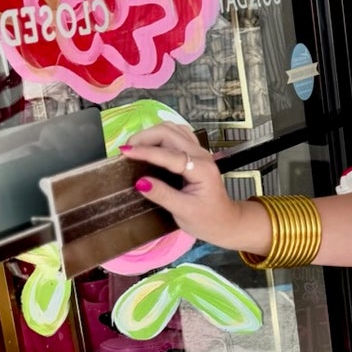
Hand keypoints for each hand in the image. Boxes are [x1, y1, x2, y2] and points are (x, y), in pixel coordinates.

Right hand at [119, 125, 255, 251]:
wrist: (225, 222)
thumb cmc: (208, 220)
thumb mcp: (184, 212)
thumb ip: (163, 196)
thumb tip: (140, 183)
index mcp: (201, 170)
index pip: (169, 155)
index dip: (145, 152)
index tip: (125, 152)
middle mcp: (202, 155)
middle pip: (169, 132)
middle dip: (144, 137)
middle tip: (126, 151)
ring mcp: (199, 152)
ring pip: (172, 130)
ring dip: (151, 134)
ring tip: (135, 148)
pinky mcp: (195, 153)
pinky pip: (177, 135)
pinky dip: (160, 136)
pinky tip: (150, 146)